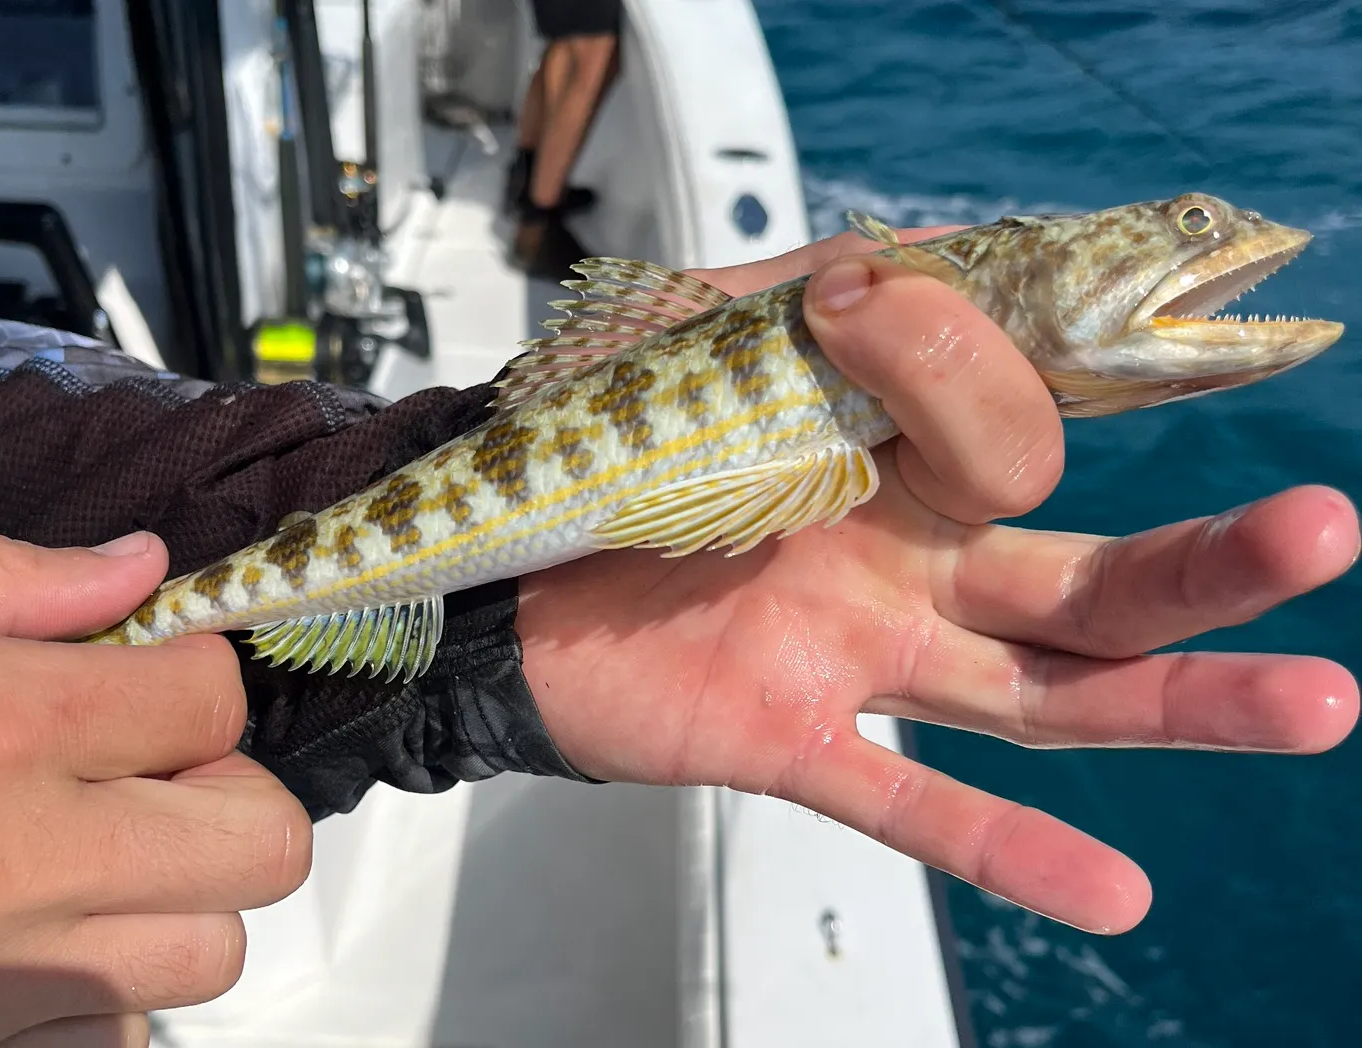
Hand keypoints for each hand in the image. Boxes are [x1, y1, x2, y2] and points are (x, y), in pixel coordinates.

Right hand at [0, 535, 311, 1047]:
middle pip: (257, 844)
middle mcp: (17, 862)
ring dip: (174, 901)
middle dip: (227, 797)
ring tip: (90, 861)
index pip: (212, 699)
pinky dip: (96, 1000)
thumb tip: (137, 566)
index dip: (194, 679)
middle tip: (149, 774)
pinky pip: (109, 1042)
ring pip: (204, 955)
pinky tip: (24, 951)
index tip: (151, 679)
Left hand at [517, 229, 1359, 933]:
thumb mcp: (692, 339)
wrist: (498, 558)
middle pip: (1087, 571)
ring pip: (1044, 692)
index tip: (861, 302)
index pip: (1001, 422)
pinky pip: (908, 803)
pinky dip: (1001, 846)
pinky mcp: (793, 734)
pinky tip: (1113, 894)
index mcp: (898, 454)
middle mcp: (911, 559)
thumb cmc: (601, 445)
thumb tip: (888, 274)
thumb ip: (797, 301)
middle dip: (1208, 559)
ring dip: (1176, 701)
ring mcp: (865, 654)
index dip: (959, 364)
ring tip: (1316, 702)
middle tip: (1325, 528)